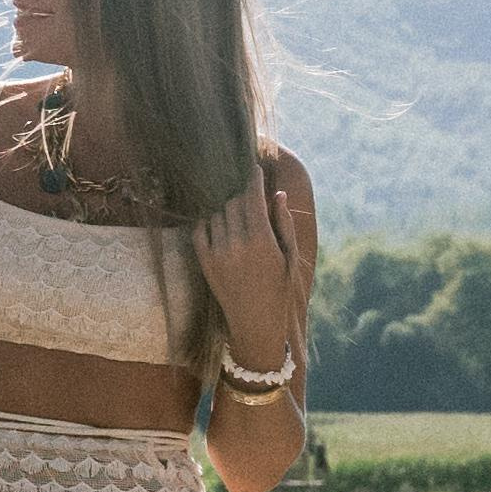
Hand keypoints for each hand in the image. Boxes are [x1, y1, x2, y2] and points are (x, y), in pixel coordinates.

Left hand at [193, 165, 299, 360]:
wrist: (256, 323)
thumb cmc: (279, 289)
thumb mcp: (290, 257)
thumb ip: (283, 223)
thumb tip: (276, 193)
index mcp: (262, 240)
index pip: (252, 197)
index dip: (253, 179)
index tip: (253, 168)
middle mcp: (237, 244)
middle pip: (233, 202)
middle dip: (242, 197)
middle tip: (249, 201)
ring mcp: (218, 253)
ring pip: (217, 214)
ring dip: (226, 211)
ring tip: (237, 219)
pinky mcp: (204, 263)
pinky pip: (200, 230)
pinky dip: (208, 223)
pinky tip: (218, 227)